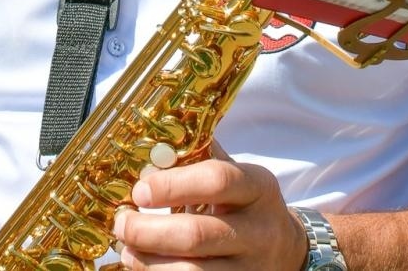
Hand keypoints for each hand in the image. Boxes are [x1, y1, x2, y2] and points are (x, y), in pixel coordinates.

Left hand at [113, 144, 305, 269]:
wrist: (284, 250)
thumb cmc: (244, 206)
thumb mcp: (236, 177)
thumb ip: (200, 159)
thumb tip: (152, 148)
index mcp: (259, 187)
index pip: (217, 180)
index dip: (172, 185)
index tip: (139, 191)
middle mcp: (260, 230)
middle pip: (197, 234)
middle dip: (148, 231)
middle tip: (122, 224)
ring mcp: (252, 267)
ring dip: (149, 262)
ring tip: (127, 249)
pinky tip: (144, 267)